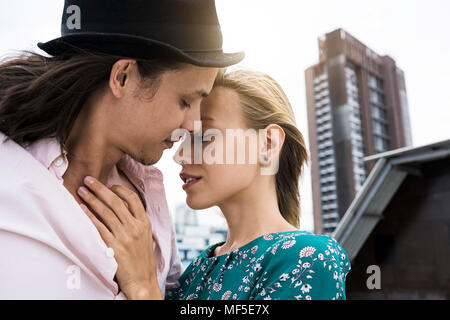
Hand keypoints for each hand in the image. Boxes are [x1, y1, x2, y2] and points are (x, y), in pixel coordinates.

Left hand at [77, 176, 161, 299]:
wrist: (142, 281)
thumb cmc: (142, 260)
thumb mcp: (146, 237)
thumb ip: (137, 222)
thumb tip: (122, 207)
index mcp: (145, 223)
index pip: (133, 199)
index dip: (119, 189)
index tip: (109, 185)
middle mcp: (135, 228)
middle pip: (116, 202)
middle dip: (100, 189)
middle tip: (88, 180)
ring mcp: (125, 237)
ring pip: (106, 213)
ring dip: (92, 199)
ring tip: (81, 191)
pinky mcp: (114, 248)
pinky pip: (99, 228)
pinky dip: (89, 217)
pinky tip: (82, 210)